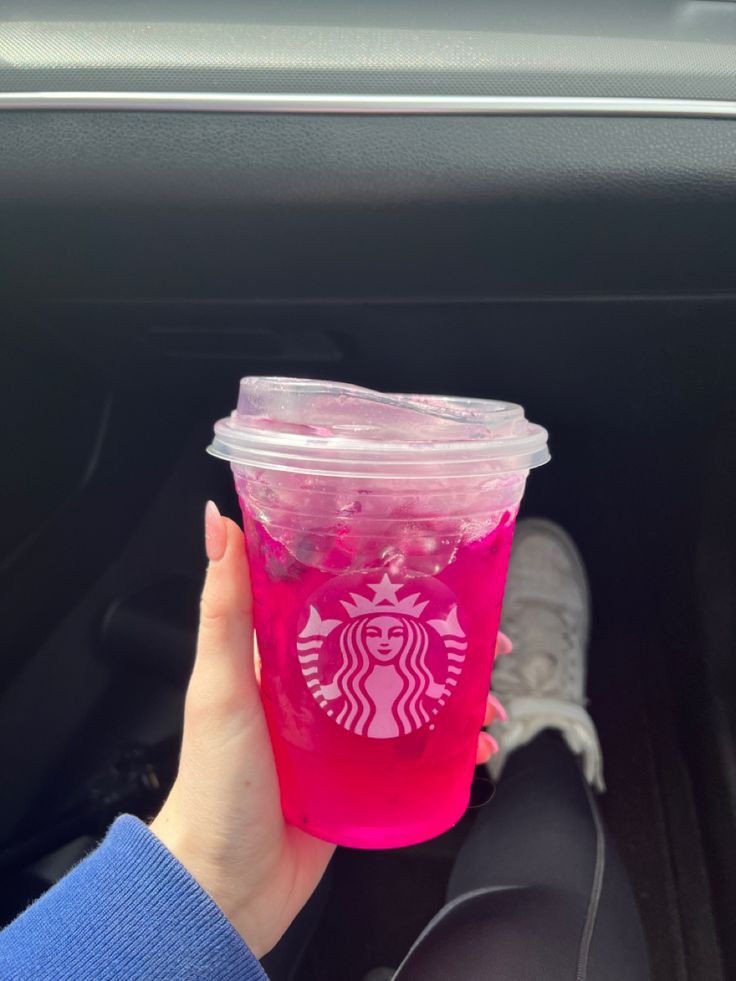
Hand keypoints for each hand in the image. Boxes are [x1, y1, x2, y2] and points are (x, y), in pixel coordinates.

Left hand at [151, 502, 509, 956]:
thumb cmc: (215, 782)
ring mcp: (343, 733)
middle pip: (392, 645)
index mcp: (284, 655)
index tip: (430, 563)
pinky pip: (414, 751)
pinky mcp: (361, 777)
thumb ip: (224, 606)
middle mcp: (318, 687)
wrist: (225, 884)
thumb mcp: (221, 684)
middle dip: (441, 639)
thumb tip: (218, 522)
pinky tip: (477, 749)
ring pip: (413, 696)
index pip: (342, 599)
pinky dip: (451, 747)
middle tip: (482, 637)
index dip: (388, 579)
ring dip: (456, 693)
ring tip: (490, 700)